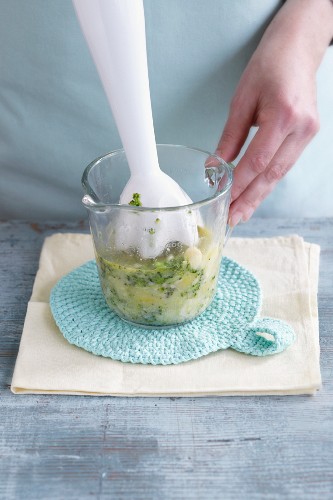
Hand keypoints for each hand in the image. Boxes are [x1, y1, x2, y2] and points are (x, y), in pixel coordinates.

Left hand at [216, 0, 332, 226]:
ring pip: (280, 174)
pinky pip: (284, 164)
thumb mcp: (241, 100)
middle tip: (232, 221)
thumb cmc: (268, 67)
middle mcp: (301, 128)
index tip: (224, 203)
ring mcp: (308, 133)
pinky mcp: (308, 135)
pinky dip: (268, 181)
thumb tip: (214, 169)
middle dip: (250, 201)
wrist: (298, 49)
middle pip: (272, 175)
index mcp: (283, 115)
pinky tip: (255, 194)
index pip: (258, 161)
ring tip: (241, 214)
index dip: (240, 186)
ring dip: (259, 196)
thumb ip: (229, 137)